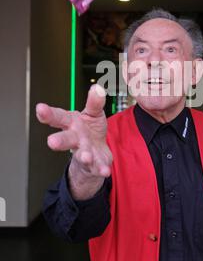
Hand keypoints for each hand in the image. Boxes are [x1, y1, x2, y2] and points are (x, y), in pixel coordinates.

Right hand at [36, 84, 112, 199]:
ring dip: (83, 155)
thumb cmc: (90, 129)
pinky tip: (105, 171)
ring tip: (86, 156)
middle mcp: (75, 139)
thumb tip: (97, 88)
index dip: (48, 114)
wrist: (95, 152)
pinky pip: (97, 167)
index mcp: (71, 123)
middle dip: (58, 140)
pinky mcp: (94, 164)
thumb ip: (94, 102)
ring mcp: (83, 152)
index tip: (40, 108)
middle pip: (65, 139)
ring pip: (81, 154)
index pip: (58, 117)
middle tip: (51, 142)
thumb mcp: (93, 113)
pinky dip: (101, 169)